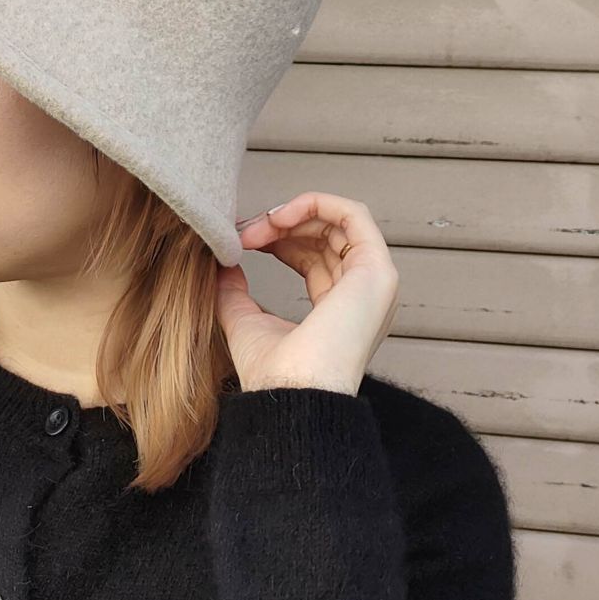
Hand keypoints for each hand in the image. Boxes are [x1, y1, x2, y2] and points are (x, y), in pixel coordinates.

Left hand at [215, 192, 400, 395]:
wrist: (291, 395)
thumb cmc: (272, 374)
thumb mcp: (244, 322)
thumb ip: (234, 292)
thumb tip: (222, 263)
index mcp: (337, 309)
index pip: (312, 257)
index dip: (276, 239)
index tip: (241, 239)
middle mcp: (360, 294)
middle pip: (324, 236)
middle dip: (280, 225)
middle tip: (243, 232)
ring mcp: (373, 281)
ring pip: (338, 221)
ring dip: (292, 214)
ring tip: (257, 227)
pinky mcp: (376, 270)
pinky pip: (354, 215)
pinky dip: (316, 204)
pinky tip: (280, 217)